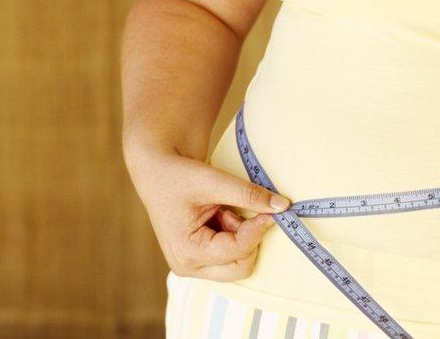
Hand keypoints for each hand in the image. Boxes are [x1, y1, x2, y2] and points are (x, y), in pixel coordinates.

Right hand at [125, 147, 290, 280]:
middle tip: (242, 211)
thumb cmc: (178, 175)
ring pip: (237, 264)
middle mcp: (188, 266)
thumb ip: (249, 195)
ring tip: (222, 210)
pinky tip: (219, 216)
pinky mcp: (197, 260)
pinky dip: (233, 236)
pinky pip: (229, 257)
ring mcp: (192, 266)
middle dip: (249, 239)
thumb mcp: (214, 181)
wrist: (156, 171)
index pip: (237, 250)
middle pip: (240, 268)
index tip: (273, 210)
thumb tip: (283, 206)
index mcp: (187, 251)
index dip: (258, 229)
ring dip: (240, 237)